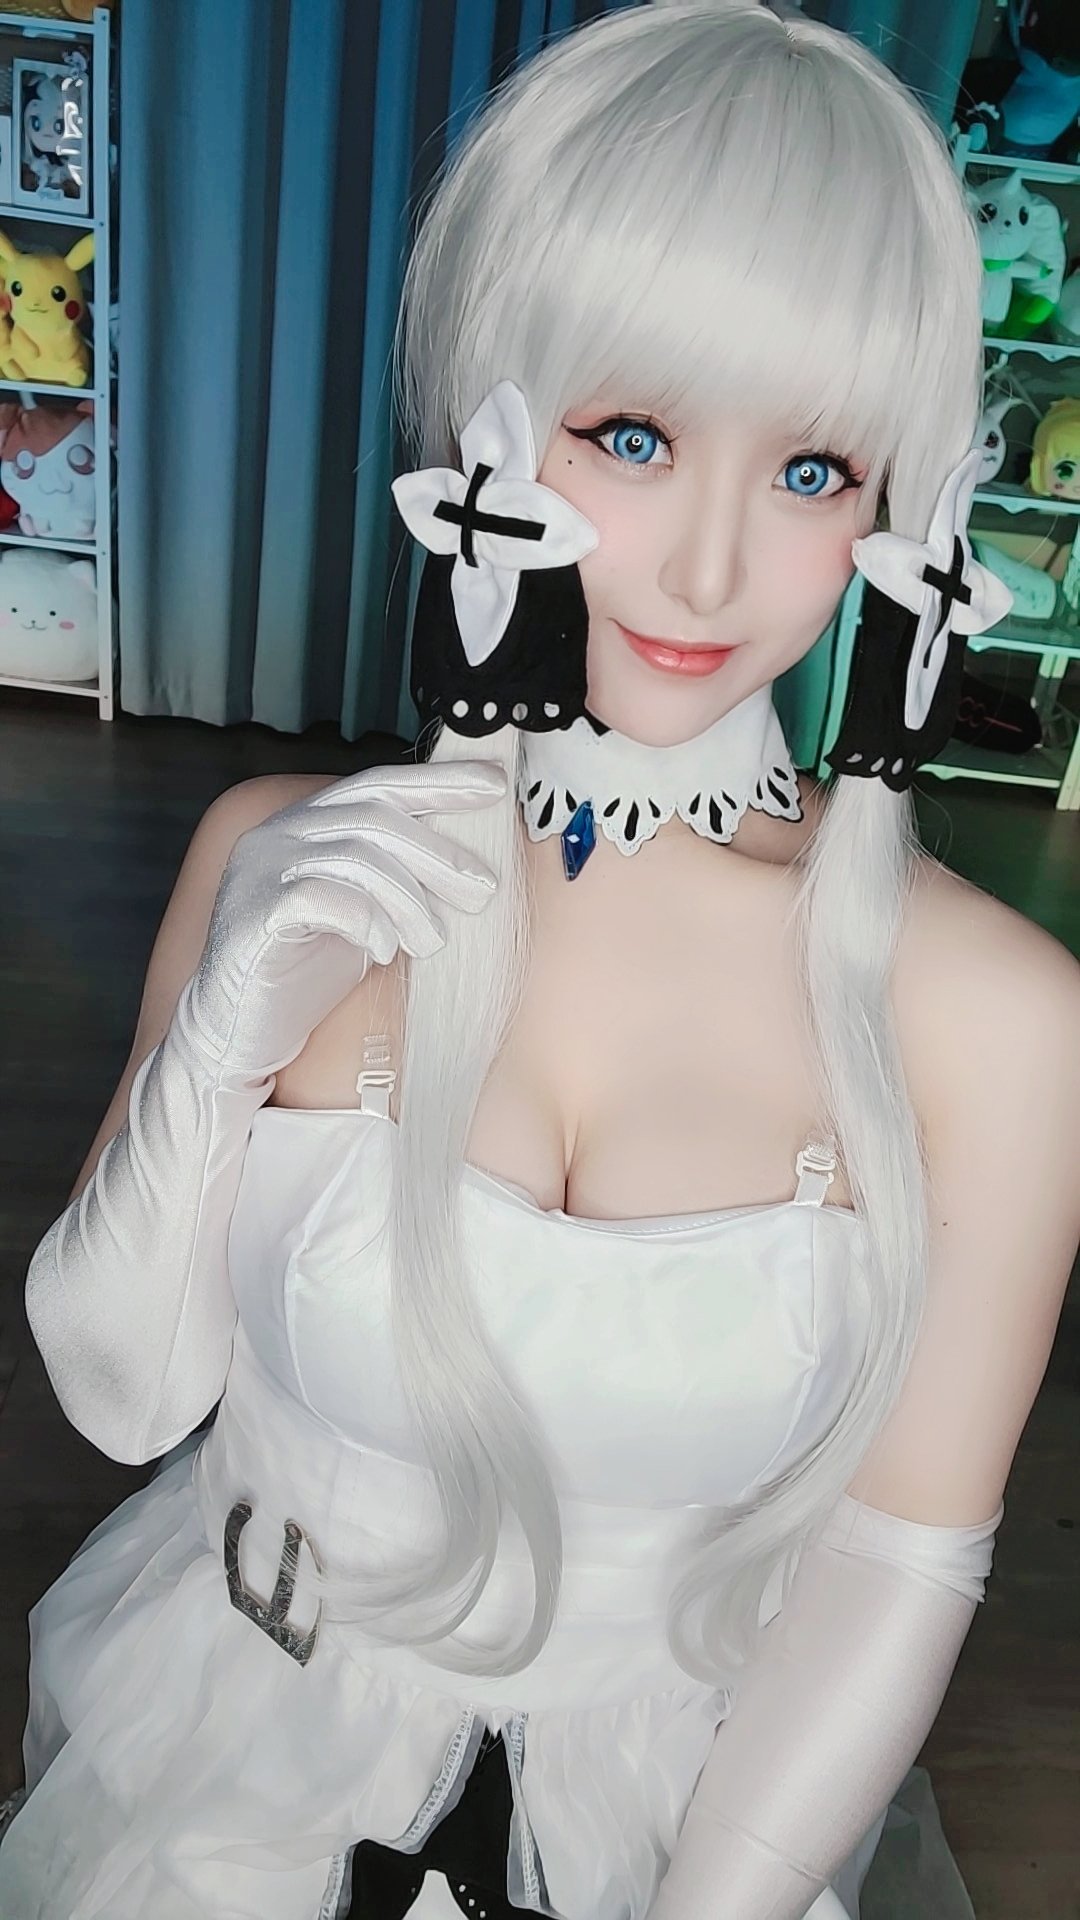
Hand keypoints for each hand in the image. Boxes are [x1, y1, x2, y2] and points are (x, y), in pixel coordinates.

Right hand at [187, 760, 505, 1078]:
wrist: (238, 1033)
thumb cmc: (304, 974)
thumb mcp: (363, 914)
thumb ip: (394, 877)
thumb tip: (466, 863)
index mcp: (304, 825)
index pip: (377, 784)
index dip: (437, 782)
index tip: (494, 787)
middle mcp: (277, 834)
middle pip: (374, 816)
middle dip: (437, 852)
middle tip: (481, 891)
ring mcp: (259, 870)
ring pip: (356, 855)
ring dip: (410, 900)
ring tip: (431, 941)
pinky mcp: (252, 912)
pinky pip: (323, 897)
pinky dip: (367, 921)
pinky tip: (384, 949)